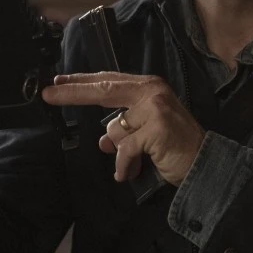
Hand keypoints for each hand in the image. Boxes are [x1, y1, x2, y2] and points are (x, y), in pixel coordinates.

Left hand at [42, 72, 204, 185]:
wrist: (204, 164)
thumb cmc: (175, 146)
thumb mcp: (145, 132)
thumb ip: (122, 129)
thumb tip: (103, 140)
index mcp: (148, 87)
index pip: (108, 81)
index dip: (82, 81)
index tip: (58, 80)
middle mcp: (151, 92)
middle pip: (103, 90)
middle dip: (73, 92)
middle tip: (48, 93)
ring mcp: (154, 109)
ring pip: (115, 130)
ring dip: (122, 152)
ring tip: (138, 159)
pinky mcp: (156, 129)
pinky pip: (125, 150)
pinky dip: (126, 165)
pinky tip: (133, 171)